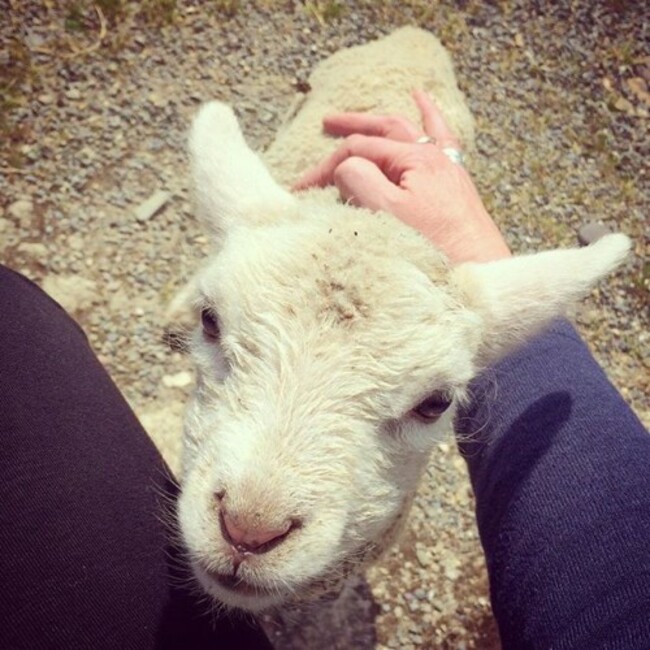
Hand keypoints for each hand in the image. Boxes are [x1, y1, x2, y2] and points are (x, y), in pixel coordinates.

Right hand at [294, 91, 510, 264]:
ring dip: (384, 121)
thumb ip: (361, 181)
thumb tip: (346, 167)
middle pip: (385, 128)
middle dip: (354, 125)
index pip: (360, 150)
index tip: (303, 186)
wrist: (479, 268)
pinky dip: (429, 116)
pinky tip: (424, 101)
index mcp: (414, 159)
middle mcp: (432, 154)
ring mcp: (445, 165)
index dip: (327, 165)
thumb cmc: (435, 245)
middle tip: (327, 122)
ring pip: (410, 129)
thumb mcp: (388, 213)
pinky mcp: (453, 181)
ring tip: (370, 112)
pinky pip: (441, 136)